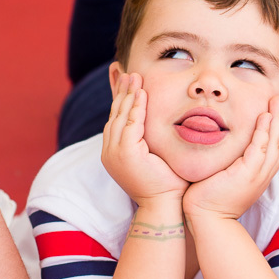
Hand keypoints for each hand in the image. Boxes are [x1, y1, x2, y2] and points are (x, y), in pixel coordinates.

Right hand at [100, 73, 187, 204]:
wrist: (164, 206)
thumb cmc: (167, 185)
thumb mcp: (158, 157)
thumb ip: (155, 140)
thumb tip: (165, 125)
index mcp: (116, 152)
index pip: (117, 119)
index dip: (121, 99)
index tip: (127, 81)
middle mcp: (110, 151)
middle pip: (115, 114)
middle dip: (121, 91)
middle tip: (128, 72)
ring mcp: (115, 153)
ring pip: (120, 116)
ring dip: (128, 94)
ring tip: (135, 76)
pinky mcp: (125, 153)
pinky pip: (130, 124)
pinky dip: (136, 107)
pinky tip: (142, 93)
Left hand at [183, 95, 278, 221]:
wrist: (205, 219)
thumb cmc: (209, 196)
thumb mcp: (224, 173)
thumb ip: (229, 159)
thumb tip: (225, 143)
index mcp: (259, 173)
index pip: (275, 145)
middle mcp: (262, 174)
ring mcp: (257, 175)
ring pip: (274, 143)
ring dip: (278, 120)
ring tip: (278, 101)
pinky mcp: (247, 175)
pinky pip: (260, 149)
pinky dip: (265, 132)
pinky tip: (266, 117)